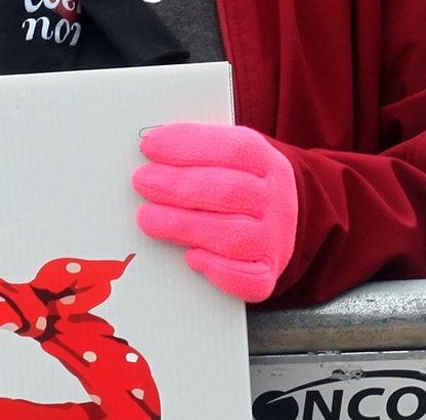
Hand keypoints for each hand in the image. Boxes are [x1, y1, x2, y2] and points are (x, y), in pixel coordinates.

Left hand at [131, 122, 297, 301]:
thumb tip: (151, 149)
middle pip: (228, 192)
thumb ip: (198, 151)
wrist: (284, 220)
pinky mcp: (267, 273)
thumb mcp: (231, 159)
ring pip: (231, 237)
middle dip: (178, 186)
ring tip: (146, 217)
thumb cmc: (241, 185)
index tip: (149, 146)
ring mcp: (275, 240)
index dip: (189, 146)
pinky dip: (216, 269)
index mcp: (269, 164)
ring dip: (183, 226)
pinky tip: (190, 257)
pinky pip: (246, 279)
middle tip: (141, 181)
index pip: (234, 150)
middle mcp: (277, 202)